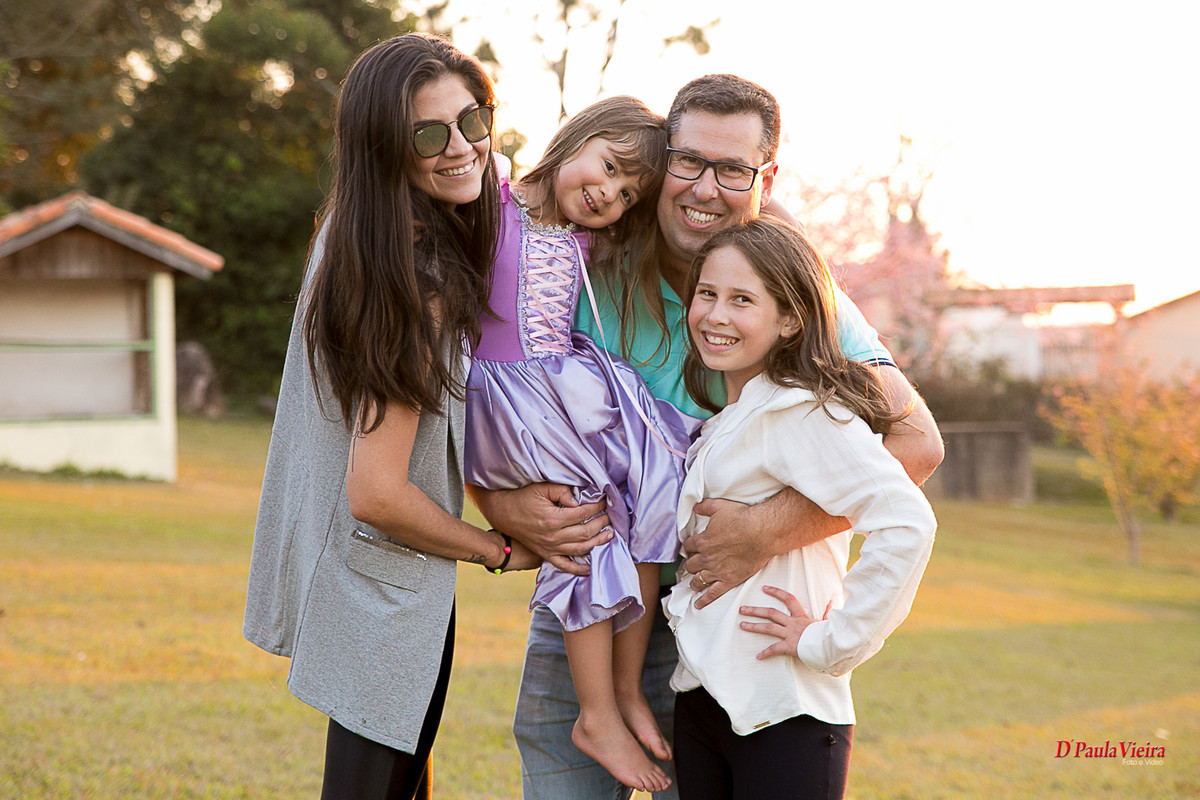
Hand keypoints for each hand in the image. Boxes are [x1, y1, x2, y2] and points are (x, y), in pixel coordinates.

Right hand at [469, 482, 611, 575]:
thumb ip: (562, 491)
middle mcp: (553, 537)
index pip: (583, 514)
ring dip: (597, 543)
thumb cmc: (523, 497)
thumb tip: (579, 500)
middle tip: (611, 516)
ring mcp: (550, 548)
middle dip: (602, 524)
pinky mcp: (546, 554)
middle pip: (586, 533)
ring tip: (609, 535)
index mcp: (553, 519)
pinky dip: (579, 569)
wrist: (503, 513)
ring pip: (580, 550)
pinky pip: (565, 565)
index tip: (606, 500)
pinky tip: (591, 567)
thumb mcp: (542, 488)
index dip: (598, 506)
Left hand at [681, 497, 762, 608]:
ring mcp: (716, 571)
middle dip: (691, 563)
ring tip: (693, 584)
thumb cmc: (742, 518)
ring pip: (698, 580)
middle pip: (691, 564)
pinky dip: (704, 600)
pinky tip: (698, 604)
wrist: (761, 533)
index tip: (693, 547)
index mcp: (702, 541)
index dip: (690, 546)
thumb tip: (694, 506)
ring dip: (694, 581)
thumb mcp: (719, 506)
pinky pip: (712, 594)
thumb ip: (704, 507)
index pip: (689, 546)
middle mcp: (706, 558)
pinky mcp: (728, 580)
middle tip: (693, 564)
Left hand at [738, 586, 829, 659]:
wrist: (832, 645)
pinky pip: (774, 649)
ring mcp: (790, 634)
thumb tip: (831, 603)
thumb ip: (826, 612)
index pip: (788, 599)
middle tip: (742, 609)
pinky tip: (757, 656)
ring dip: (753, 626)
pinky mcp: (789, 646)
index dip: (776, 592)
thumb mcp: (827, 622)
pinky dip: (766, 653)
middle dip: (755, 610)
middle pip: (771, 613)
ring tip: (741, 625)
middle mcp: (793, 623)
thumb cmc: (830, 634)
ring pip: (768, 628)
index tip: (764, 588)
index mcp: (801, 616)